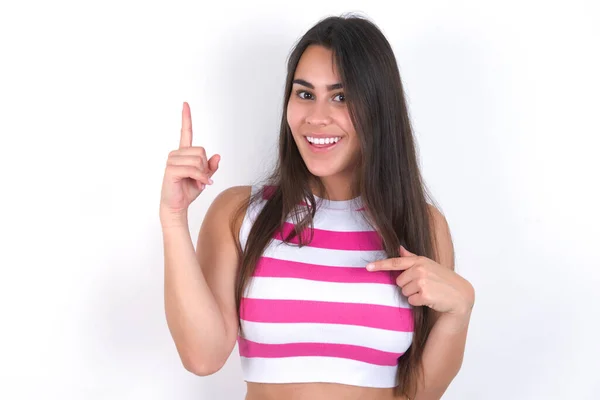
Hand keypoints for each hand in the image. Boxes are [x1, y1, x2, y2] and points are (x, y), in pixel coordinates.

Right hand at [160, 102, 219, 218]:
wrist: (177, 206)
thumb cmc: (188, 190)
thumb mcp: (204, 177)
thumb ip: (211, 166)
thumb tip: (218, 156)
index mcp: (183, 153)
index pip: (185, 132)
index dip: (186, 118)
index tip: (185, 104)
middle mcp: (176, 154)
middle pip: (201, 151)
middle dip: (205, 167)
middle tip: (202, 179)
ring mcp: (172, 160)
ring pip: (198, 160)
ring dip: (203, 174)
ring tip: (198, 183)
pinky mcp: (171, 169)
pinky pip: (194, 169)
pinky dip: (201, 178)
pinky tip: (201, 185)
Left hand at [366, 246, 473, 316]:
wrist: (460, 295)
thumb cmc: (443, 279)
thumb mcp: (428, 265)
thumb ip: (412, 258)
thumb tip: (399, 247)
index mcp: (420, 261)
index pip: (396, 262)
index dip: (380, 265)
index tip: (368, 268)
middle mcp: (420, 269)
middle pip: (399, 281)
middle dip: (408, 286)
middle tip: (423, 286)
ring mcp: (423, 281)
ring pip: (404, 292)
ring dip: (413, 294)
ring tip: (428, 292)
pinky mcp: (425, 294)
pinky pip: (411, 300)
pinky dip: (418, 302)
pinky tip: (429, 299)